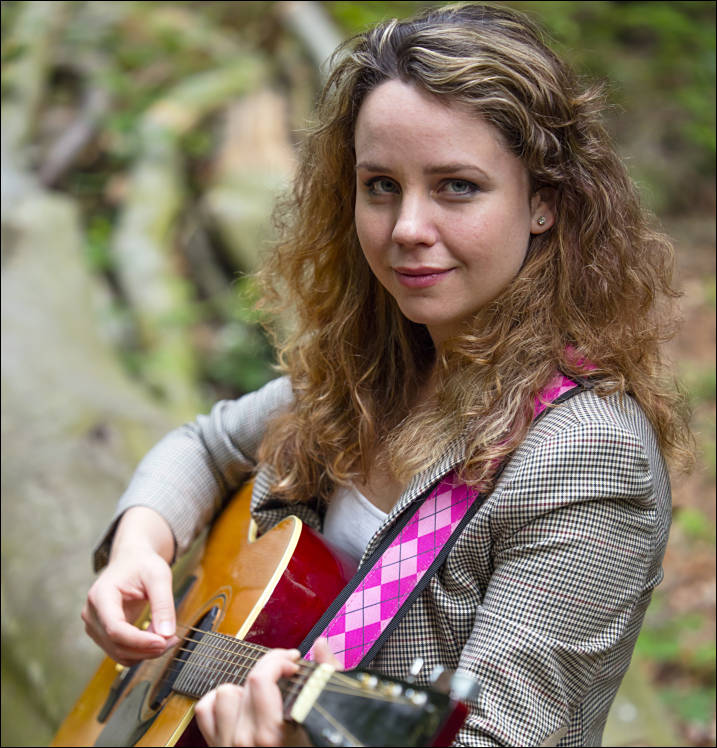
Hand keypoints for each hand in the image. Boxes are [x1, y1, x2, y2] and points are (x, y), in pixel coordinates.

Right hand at [81, 507, 177, 664]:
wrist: (131, 560)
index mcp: (101, 595)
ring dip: (145, 653)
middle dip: (147, 648)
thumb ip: (163, 604)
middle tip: (173, 640)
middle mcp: (92, 613)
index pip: (115, 628)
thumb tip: (167, 634)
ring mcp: (95, 626)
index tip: (163, 642)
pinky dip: (140, 651)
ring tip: (169, 639)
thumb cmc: (143, 564)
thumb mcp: (159, 576)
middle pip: (117, 644)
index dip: (139, 640)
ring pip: (119, 653)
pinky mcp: (103, 634)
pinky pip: (121, 651)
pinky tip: (157, 639)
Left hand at [194, 640, 340, 746]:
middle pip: (247, 681)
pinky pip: (205, 711)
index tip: (294, 662)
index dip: (280, 660)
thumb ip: (321, 679)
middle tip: (286, 671)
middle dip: (270, 669)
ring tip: (263, 693)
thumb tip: (320, 646)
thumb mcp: (318, 723)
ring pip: (224, 693)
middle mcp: (244, 740)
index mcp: (271, 734)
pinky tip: (239, 703)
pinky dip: (219, 701)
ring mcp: (227, 745)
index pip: (262, 677)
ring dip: (245, 688)